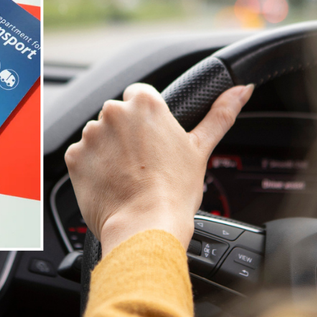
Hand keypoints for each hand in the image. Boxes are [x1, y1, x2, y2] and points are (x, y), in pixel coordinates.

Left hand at [65, 83, 253, 255]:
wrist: (145, 227)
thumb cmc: (174, 192)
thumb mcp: (201, 149)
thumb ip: (220, 114)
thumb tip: (242, 90)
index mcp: (146, 104)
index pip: (140, 95)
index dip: (147, 120)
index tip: (152, 141)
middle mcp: (114, 112)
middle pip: (118, 116)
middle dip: (126, 135)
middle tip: (143, 164)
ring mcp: (91, 135)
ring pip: (99, 136)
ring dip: (108, 151)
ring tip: (127, 177)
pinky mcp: (75, 157)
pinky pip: (82, 157)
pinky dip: (92, 169)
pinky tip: (110, 184)